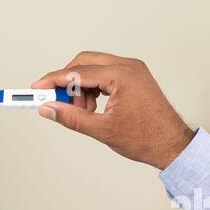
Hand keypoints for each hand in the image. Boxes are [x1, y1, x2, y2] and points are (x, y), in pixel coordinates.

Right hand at [32, 52, 196, 169]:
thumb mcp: (102, 130)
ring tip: (84, 111)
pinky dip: (94, 87)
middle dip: (68, 82)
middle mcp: (129, 66)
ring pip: (94, 68)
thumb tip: (49, 109)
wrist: (172, 145)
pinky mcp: (135, 77)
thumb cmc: (147, 138)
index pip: (78, 72)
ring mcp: (133, 70)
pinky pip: (106, 74)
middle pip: (84, 63)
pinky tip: (93, 107)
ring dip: (81, 86)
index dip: (54, 80)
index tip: (37, 88)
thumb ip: (71, 117)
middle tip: (60, 103)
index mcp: (122, 75)